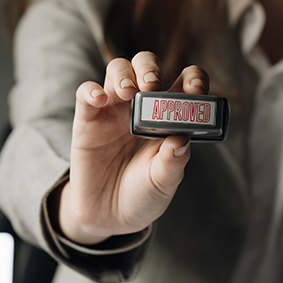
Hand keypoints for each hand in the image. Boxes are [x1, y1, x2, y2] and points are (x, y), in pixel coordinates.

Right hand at [60, 51, 209, 244]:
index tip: (197, 90)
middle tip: (153, 85)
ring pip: (117, 70)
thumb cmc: (143, 194)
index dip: (193, 79)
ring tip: (130, 92)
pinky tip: (99, 99)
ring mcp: (114, 110)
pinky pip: (85, 94)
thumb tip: (182, 141)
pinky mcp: (88, 120)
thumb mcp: (163, 183)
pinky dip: (91, 90)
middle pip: (147, 66)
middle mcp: (142, 106)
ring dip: (124, 74)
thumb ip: (173, 163)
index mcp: (169, 117)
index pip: (184, 83)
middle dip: (151, 68)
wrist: (110, 216)